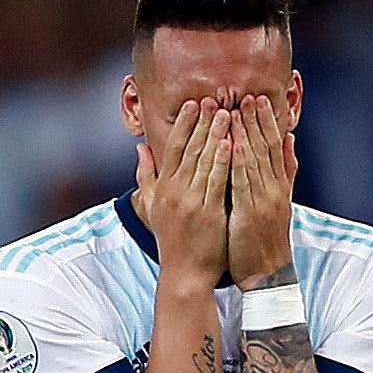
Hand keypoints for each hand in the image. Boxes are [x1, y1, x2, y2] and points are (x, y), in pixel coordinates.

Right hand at [135, 98, 230, 287]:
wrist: (184, 273)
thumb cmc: (172, 240)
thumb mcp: (152, 206)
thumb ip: (146, 175)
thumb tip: (141, 148)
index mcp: (163, 187)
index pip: (174, 148)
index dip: (183, 124)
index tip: (193, 103)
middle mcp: (175, 191)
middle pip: (189, 149)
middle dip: (201, 122)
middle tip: (213, 98)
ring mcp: (192, 202)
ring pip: (204, 161)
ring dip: (215, 135)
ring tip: (226, 112)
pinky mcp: (209, 213)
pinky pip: (218, 182)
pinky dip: (224, 161)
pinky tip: (232, 143)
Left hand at [227, 93, 299, 288]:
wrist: (267, 274)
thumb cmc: (267, 239)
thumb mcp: (281, 202)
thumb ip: (285, 171)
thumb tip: (290, 141)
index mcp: (279, 186)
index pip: (274, 148)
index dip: (266, 123)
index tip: (258, 100)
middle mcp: (274, 190)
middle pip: (265, 149)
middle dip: (255, 121)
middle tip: (247, 96)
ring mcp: (263, 201)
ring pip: (254, 162)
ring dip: (245, 135)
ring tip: (235, 111)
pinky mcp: (249, 214)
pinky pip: (242, 184)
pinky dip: (237, 163)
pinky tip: (230, 144)